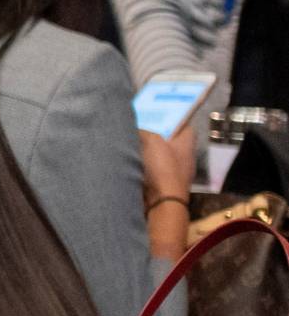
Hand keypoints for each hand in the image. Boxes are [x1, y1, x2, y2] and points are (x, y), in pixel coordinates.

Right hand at [142, 124, 196, 257]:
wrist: (160, 202)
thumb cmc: (162, 167)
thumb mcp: (151, 141)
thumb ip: (143, 131)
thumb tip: (134, 129)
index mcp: (186, 144)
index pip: (184, 125)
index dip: (173, 117)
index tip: (157, 113)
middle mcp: (184, 158)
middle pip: (169, 140)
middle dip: (155, 134)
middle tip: (137, 126)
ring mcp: (174, 173)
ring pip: (159, 156)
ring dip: (147, 152)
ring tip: (128, 143)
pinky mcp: (163, 186)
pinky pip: (152, 170)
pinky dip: (142, 166)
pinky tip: (129, 163)